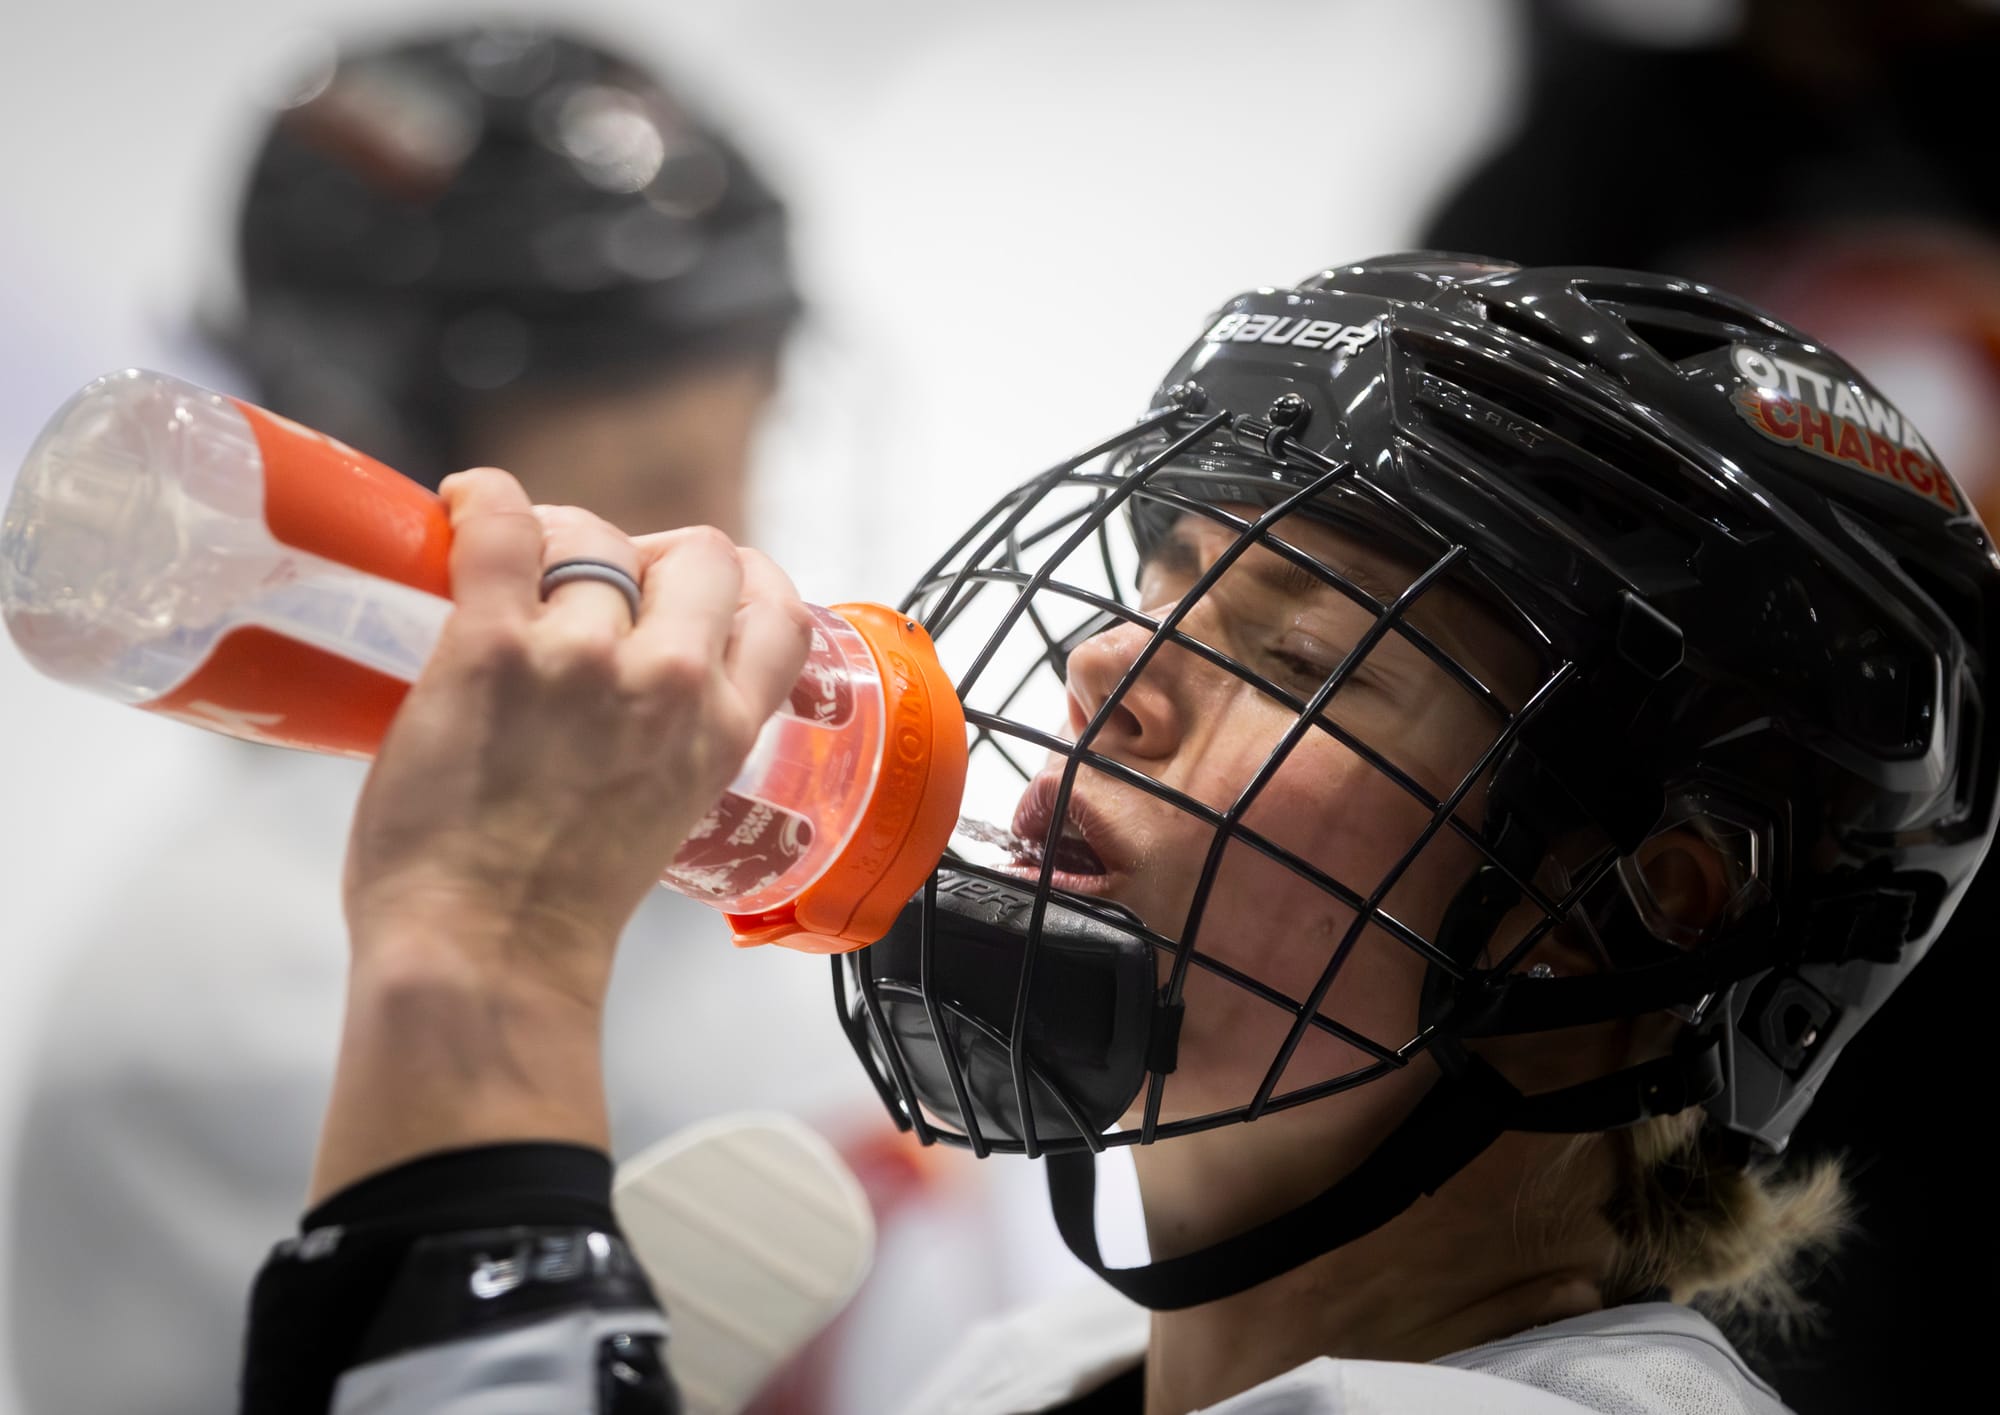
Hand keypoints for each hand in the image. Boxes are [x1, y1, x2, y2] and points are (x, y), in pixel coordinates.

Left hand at [314, 468, 809, 1200]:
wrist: (483, 956)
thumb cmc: (555, 911)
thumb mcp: (666, 817)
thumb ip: (670, 744)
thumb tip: (619, 693)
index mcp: (725, 731)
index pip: (778, 608)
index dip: (740, 581)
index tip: (696, 585)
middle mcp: (673, 682)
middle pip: (698, 553)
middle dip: (649, 556)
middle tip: (588, 585)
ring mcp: (584, 660)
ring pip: (594, 539)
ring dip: (555, 546)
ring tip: (508, 579)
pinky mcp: (493, 649)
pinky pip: (504, 529)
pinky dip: (483, 502)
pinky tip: (462, 507)